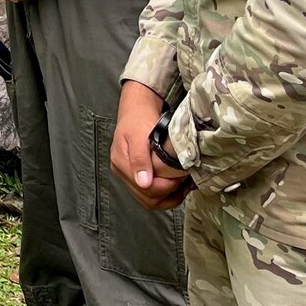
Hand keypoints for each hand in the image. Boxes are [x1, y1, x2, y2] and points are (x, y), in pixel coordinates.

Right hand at [111, 81, 193, 210]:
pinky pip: (151, 192)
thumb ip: (140, 159)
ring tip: (183, 187)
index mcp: (121, 163)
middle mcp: (123, 171)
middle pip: (146, 199)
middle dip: (167, 195)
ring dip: (168, 197)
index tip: (179, 179)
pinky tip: (176, 186)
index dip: (165, 187)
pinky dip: (165, 193)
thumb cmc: (139, 117)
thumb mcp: (139, 134)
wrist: (138, 106)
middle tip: (183, 184)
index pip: (145, 189)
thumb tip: (143, 183)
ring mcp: (129, 173)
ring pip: (149, 199)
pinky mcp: (137, 172)